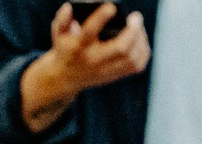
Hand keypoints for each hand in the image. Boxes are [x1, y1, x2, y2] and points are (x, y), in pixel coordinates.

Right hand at [22, 3, 149, 130]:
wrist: (65, 78)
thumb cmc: (65, 48)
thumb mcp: (58, 33)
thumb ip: (62, 19)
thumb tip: (70, 7)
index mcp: (79, 46)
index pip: (90, 31)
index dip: (101, 17)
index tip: (112, 7)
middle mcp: (94, 60)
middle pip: (121, 48)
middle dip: (133, 31)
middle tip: (136, 17)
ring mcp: (106, 70)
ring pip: (132, 58)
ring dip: (140, 41)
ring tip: (138, 27)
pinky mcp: (115, 76)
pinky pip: (136, 66)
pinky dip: (143, 52)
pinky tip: (141, 41)